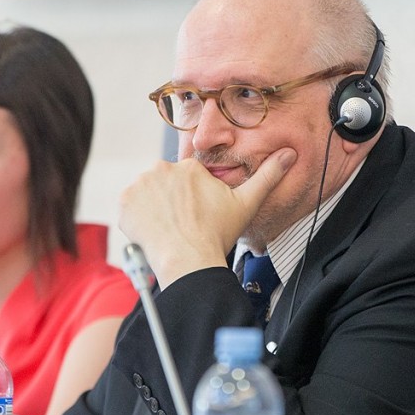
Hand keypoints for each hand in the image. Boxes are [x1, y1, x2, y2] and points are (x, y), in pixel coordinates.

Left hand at [119, 147, 295, 286]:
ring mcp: (140, 185)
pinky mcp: (125, 202)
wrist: (188, 260)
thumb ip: (268, 176)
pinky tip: (153, 232)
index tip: (195, 216)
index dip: (191, 200)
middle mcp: (162, 169)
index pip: (185, 179)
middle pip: (164, 185)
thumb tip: (289, 154)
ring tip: (168, 230)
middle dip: (171, 202)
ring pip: (146, 195)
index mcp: (189, 167)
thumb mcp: (247, 203)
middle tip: (182, 225)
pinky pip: (130, 207)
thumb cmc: (217, 234)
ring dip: (153, 209)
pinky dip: (138, 219)